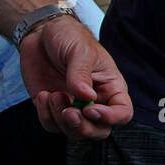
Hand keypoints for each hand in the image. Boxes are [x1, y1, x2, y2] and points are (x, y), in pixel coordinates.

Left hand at [20, 16, 132, 138]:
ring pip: (74, 132)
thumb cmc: (69, 37)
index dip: (111, 118)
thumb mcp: (80, 50)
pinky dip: (46, 116)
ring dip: (61, 120)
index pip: (122, 113)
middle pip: (99, 130)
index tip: (91, 109)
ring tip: (53, 95)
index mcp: (111, 87)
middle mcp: (95, 102)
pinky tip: (44, 95)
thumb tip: (87, 98)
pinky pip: (52, 125)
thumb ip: (81, 74)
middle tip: (69, 112)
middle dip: (83, 127)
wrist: (42, 32)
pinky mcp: (53, 108)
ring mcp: (74, 107)